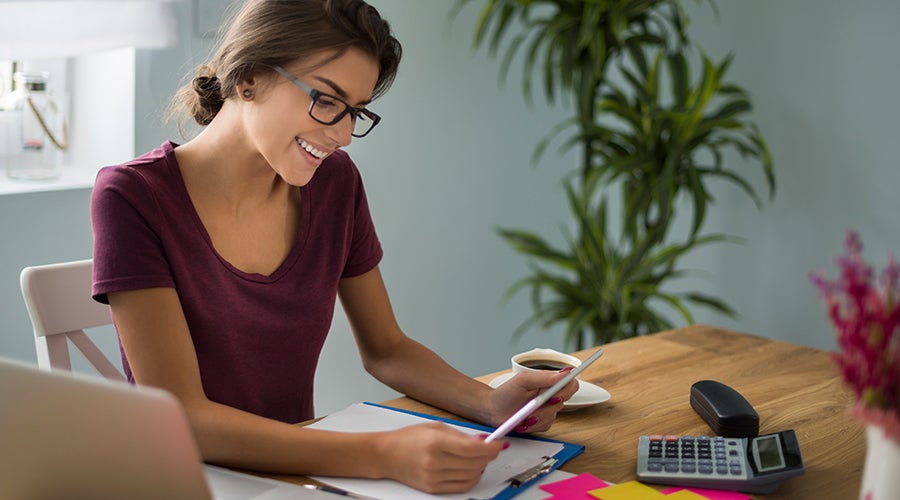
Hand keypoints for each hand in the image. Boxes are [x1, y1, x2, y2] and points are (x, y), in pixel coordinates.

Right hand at [377, 422, 505, 493]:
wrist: (386, 455)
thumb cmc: (408, 438)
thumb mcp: (436, 427)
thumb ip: (461, 435)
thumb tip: (484, 441)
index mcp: (436, 443)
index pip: (473, 449)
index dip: (491, 448)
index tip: (499, 444)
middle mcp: (435, 462)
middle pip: (475, 463)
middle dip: (488, 456)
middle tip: (492, 449)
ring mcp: (434, 478)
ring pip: (471, 476)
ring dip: (481, 467)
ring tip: (480, 458)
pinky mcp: (433, 489)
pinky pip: (461, 487)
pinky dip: (472, 479)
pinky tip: (472, 470)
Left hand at [488, 369, 578, 432]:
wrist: (492, 410)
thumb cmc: (505, 392)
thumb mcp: (523, 381)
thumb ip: (544, 377)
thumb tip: (564, 373)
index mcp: (548, 381)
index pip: (570, 383)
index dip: (567, 390)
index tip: (555, 396)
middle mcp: (550, 395)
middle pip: (564, 401)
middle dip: (547, 406)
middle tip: (534, 406)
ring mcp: (547, 409)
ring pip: (554, 415)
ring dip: (538, 417)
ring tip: (524, 415)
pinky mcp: (542, 422)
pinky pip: (546, 426)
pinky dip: (534, 425)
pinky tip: (523, 422)